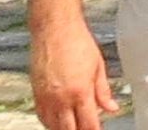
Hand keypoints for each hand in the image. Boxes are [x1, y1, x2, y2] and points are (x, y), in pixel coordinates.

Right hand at [30, 12, 119, 129]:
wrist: (55, 28)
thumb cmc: (77, 42)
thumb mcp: (98, 66)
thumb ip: (103, 91)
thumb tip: (111, 108)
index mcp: (80, 92)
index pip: (88, 125)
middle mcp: (61, 99)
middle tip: (87, 129)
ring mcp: (46, 98)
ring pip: (54, 126)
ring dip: (65, 129)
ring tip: (75, 126)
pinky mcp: (36, 94)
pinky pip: (42, 117)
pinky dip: (50, 123)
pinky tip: (58, 121)